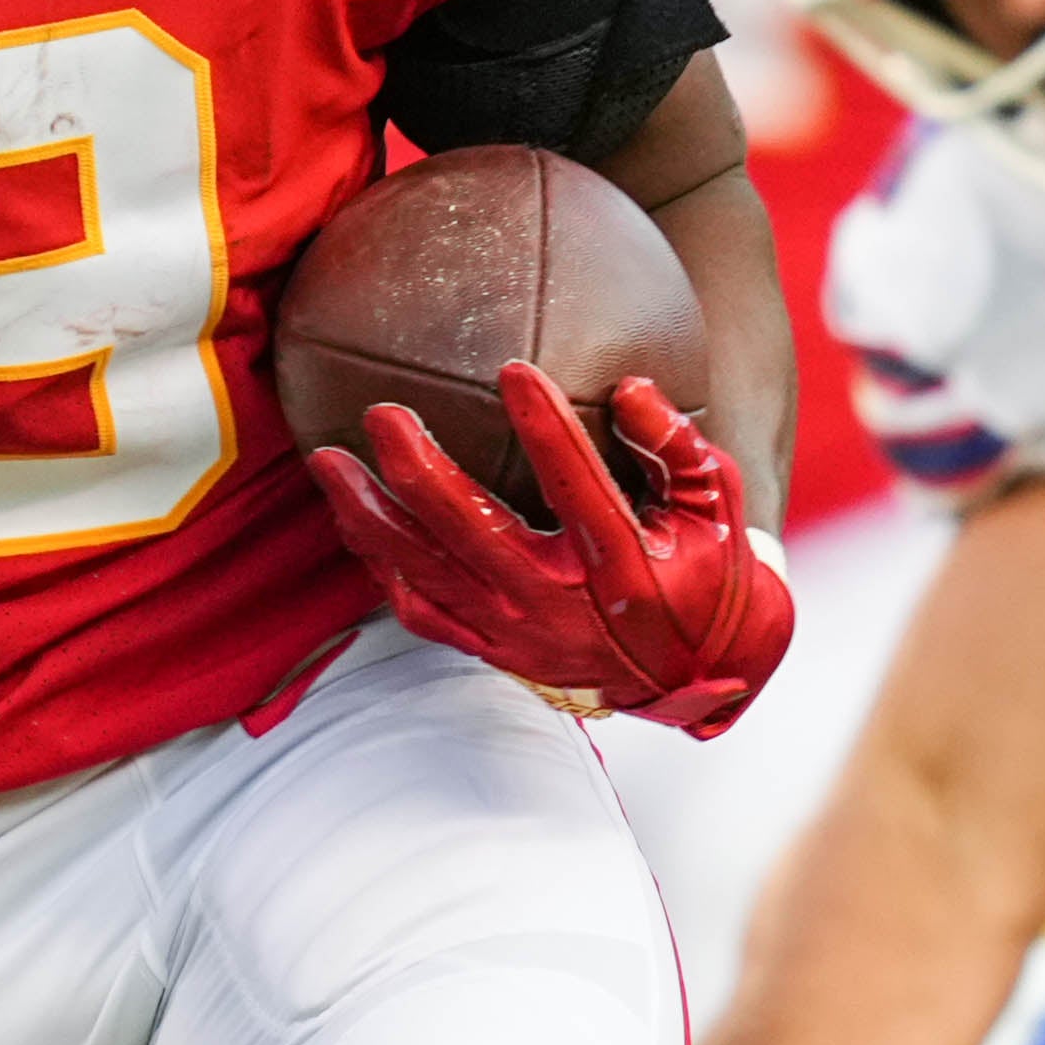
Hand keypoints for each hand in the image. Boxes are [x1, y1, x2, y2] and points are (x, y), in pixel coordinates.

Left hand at [312, 370, 796, 737]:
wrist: (696, 674)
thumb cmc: (706, 570)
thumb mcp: (716, 507)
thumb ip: (678, 447)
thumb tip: (629, 387)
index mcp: (621, 564)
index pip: (578, 487)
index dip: (545, 428)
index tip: (512, 369)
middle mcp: (560, 602)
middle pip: (472, 532)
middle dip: (419, 471)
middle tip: (382, 414)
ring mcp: (519, 632)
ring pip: (427, 574)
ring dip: (372, 516)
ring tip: (328, 460)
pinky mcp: (496, 652)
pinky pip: (423, 613)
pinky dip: (384, 570)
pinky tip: (356, 522)